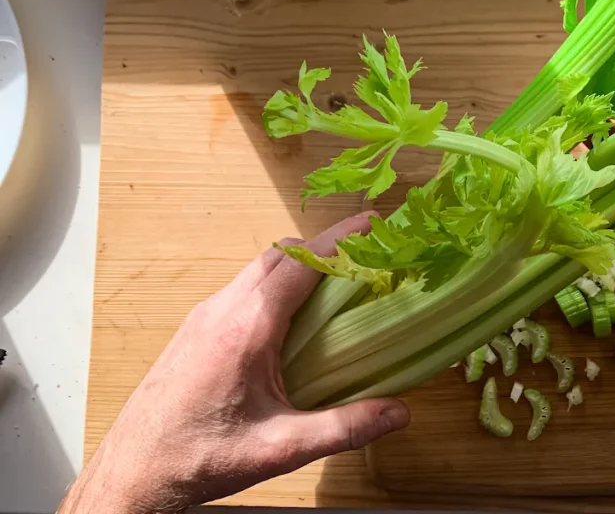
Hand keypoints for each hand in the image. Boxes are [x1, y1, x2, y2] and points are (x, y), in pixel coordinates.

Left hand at [59, 214, 409, 513]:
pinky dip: (274, 284)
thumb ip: (343, 428)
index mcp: (245, 328)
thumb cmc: (200, 458)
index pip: (299, 264)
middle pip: (278, 256)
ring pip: (256, 270)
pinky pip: (241, 289)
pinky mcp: (195, 330)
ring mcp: (203, 317)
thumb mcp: (280, 448)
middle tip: (363, 252)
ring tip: (335, 282)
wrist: (133, 471)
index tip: (371, 224)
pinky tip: (292, 318)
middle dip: (323, 247)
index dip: (339, 240)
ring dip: (297, 265)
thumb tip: (399, 413)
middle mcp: (221, 310)